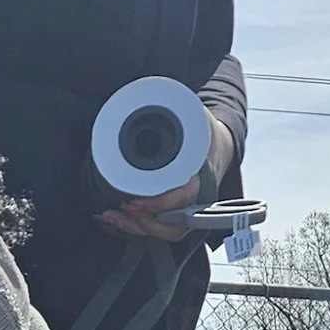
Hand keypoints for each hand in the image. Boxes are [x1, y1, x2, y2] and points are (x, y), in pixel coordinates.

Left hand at [100, 112, 233, 242]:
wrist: (219, 146)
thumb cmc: (204, 131)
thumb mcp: (194, 117)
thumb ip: (176, 112)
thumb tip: (149, 97)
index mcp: (204, 175)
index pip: (184, 197)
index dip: (159, 204)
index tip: (134, 202)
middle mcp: (198, 198)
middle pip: (173, 224)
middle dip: (142, 221)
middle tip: (118, 208)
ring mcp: (188, 210)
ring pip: (165, 231)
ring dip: (134, 228)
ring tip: (110, 214)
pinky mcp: (176, 215)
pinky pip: (157, 230)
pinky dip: (132, 228)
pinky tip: (111, 218)